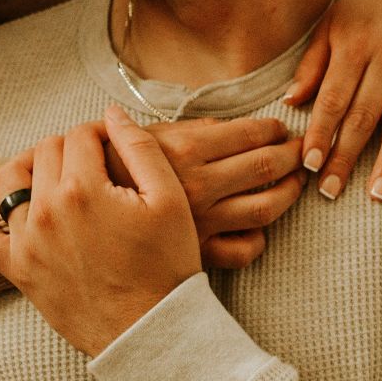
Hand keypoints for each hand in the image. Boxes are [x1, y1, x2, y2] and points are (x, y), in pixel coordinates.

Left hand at [0, 105, 200, 356]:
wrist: (150, 331)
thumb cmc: (166, 266)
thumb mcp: (169, 199)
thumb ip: (140, 147)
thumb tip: (112, 114)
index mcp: (83, 189)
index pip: (80, 135)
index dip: (102, 134)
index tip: (117, 147)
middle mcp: (46, 210)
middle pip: (48, 152)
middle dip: (72, 148)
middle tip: (99, 164)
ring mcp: (26, 241)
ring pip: (13, 179)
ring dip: (33, 166)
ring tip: (56, 170)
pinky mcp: (17, 269)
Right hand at [112, 118, 304, 269]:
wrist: (80, 223)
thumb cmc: (109, 172)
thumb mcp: (142, 139)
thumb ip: (186, 130)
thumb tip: (224, 126)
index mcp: (186, 150)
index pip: (249, 134)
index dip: (273, 128)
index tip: (282, 128)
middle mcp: (200, 185)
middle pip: (266, 166)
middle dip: (292, 154)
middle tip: (301, 149)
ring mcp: (203, 222)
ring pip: (266, 207)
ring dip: (290, 192)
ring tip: (295, 182)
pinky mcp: (200, 253)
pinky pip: (245, 250)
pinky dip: (259, 238)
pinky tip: (259, 226)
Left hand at [286, 0, 381, 202]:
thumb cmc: (360, 14)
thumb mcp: (328, 28)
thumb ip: (311, 66)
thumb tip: (290, 102)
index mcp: (354, 47)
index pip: (333, 99)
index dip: (321, 133)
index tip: (309, 165)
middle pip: (365, 115)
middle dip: (346, 156)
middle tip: (331, 191)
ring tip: (378, 192)